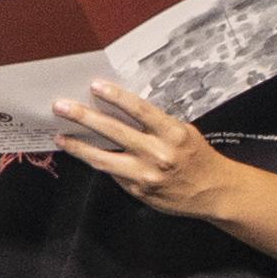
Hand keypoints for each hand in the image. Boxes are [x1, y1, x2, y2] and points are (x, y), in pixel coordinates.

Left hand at [48, 77, 234, 217]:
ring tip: (62, 137)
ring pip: (103, 159)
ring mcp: (146, 174)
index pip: (140, 110)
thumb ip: (155, 124)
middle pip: (114, 131)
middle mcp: (158, 153)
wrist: (215, 191)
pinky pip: (112, 173)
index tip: (95, 85)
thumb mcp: (184, 132)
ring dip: (78, 146)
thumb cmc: (197, 156)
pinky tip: (83, 154)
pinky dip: (96, 162)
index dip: (116, 96)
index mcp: (173, 133)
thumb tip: (119, 109)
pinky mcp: (138, 190)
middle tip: (61, 107)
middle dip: (84, 117)